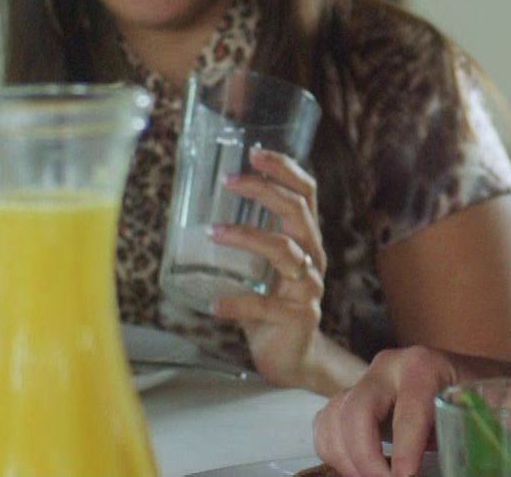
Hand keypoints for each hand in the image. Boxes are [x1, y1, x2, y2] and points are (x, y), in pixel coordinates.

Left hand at [210, 148, 336, 391]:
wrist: (292, 358)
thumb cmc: (270, 306)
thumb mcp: (260, 269)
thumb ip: (244, 243)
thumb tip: (198, 213)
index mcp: (304, 241)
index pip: (305, 194)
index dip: (285, 170)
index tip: (256, 153)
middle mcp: (312, 258)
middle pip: (298, 212)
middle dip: (265, 191)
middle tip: (230, 180)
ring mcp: (309, 288)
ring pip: (284, 251)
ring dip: (246, 236)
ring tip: (213, 233)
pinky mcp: (299, 317)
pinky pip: (266, 305)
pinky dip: (238, 303)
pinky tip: (215, 305)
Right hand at [314, 345, 510, 476]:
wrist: (466, 377)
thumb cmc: (479, 395)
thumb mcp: (490, 406)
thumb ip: (492, 422)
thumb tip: (508, 438)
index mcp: (423, 366)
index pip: (408, 411)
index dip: (405, 450)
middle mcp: (387, 367)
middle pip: (357, 411)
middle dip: (367, 458)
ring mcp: (364, 381)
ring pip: (335, 418)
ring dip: (347, 459)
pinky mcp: (350, 397)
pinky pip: (326, 424)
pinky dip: (334, 453)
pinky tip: (356, 470)